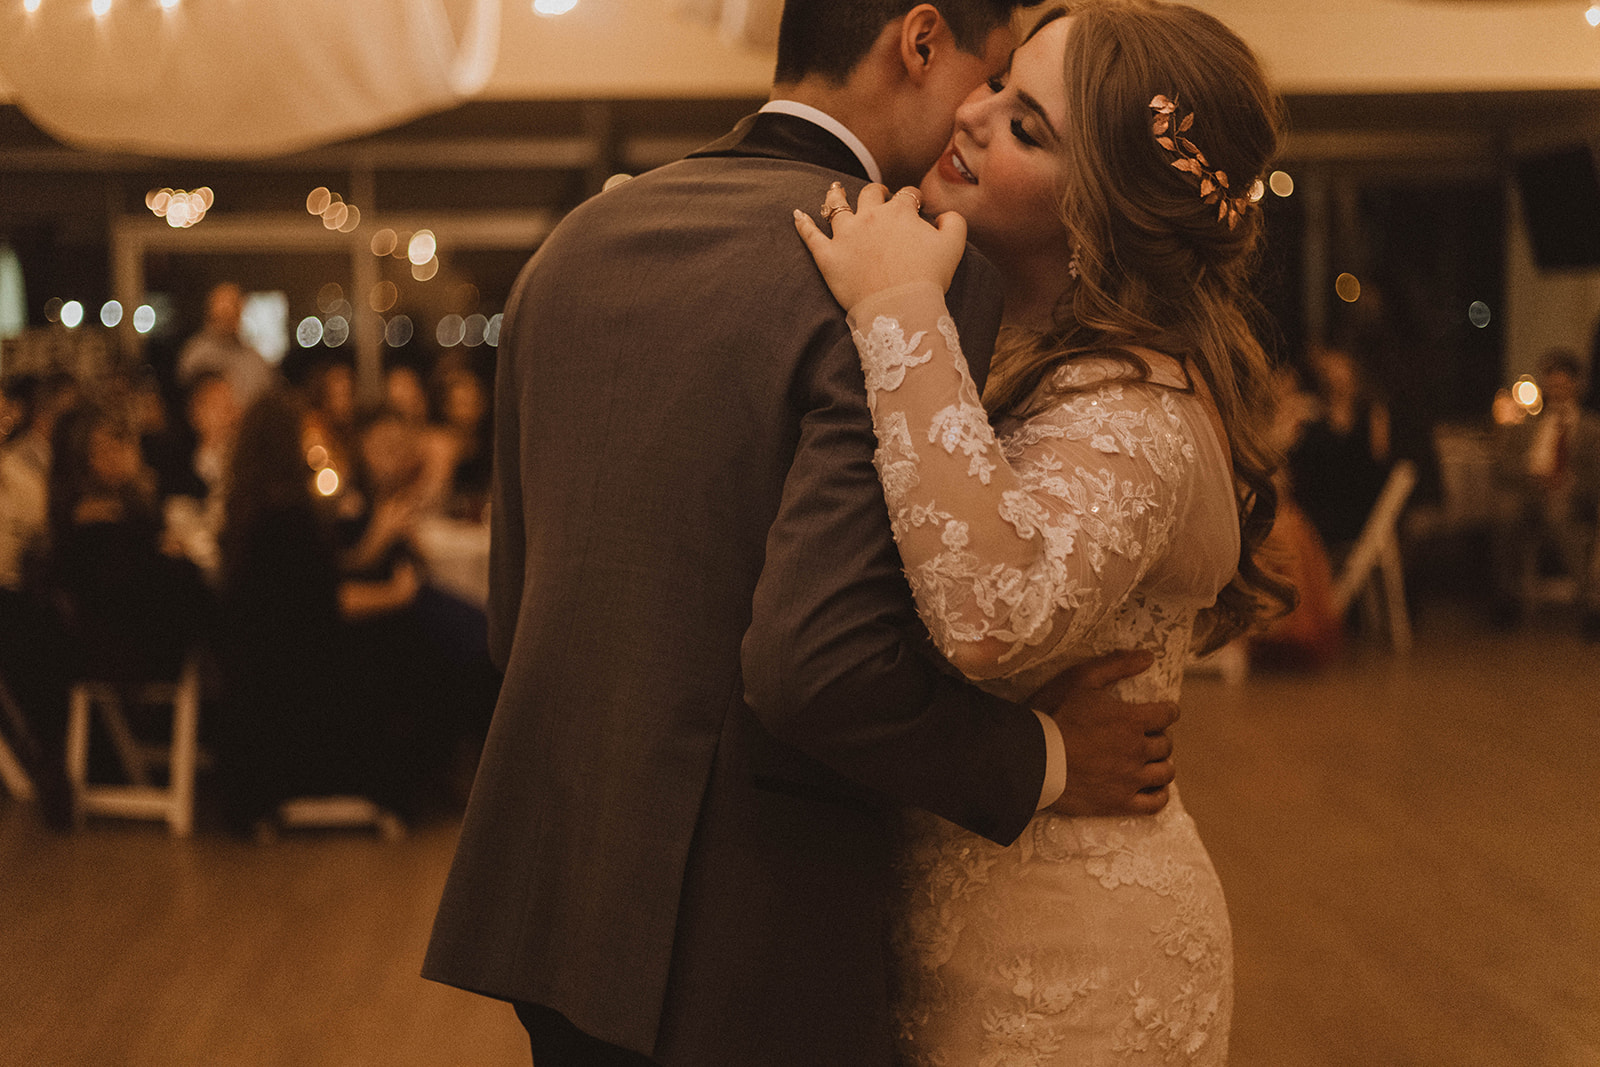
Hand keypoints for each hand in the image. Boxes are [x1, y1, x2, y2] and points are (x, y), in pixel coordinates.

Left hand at [793, 182, 965, 310]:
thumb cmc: (929, 279)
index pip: (907, 195)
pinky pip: (810, 235)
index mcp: (900, 212)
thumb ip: (954, 222)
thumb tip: (944, 216)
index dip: (913, 198)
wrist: (899, 308)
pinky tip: (797, 215)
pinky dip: (802, 224)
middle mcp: (870, 216)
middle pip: (871, 194)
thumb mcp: (954, 246)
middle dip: (878, 193)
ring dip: (836, 195)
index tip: (916, 204)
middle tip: (881, 198)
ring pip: (836, 206)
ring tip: (834, 190)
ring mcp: (846, 235)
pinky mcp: (828, 256)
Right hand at [1030, 650, 1178, 817]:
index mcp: (1132, 720)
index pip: (1167, 714)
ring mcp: (1129, 779)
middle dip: (1158, 737)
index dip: (1166, 711)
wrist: (1029, 757)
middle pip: (1166, 744)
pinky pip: (1154, 803)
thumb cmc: (1053, 714)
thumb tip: (1148, 657)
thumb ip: (1117, 665)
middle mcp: (1137, 750)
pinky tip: (1151, 787)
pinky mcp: (1118, 803)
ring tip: (1147, 760)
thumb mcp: (1081, 679)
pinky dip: (1159, 795)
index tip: (1160, 712)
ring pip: (1164, 773)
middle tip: (1145, 735)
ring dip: (1160, 764)